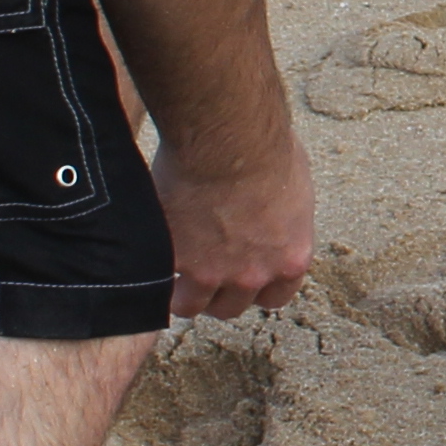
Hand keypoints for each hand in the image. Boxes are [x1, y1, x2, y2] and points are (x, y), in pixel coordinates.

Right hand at [154, 133, 317, 319]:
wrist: (228, 138)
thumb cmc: (267, 148)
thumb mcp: (294, 187)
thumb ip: (283, 217)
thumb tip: (273, 214)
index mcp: (290, 258)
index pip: (275, 298)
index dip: (256, 289)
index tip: (243, 278)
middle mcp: (254, 274)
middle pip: (231, 308)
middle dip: (217, 295)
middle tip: (204, 274)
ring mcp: (212, 272)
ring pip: (190, 306)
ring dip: (182, 293)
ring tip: (172, 274)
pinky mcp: (175, 259)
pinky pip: (158, 280)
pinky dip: (154, 269)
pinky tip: (151, 252)